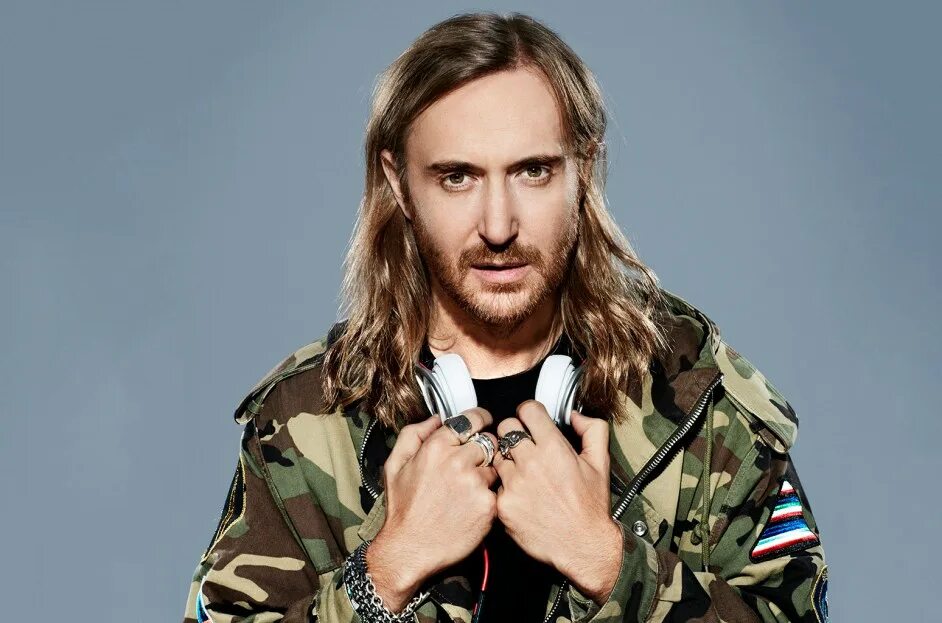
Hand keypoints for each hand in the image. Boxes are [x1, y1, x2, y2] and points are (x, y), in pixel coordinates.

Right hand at [368, 408, 498, 606]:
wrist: (411, 549)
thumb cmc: (403, 510)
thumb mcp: (394, 465)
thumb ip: (413, 434)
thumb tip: (436, 419)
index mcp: (436, 448)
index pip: (471, 419)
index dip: (480, 419)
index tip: (482, 422)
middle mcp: (457, 462)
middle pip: (488, 441)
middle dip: (483, 449)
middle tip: (472, 464)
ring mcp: (475, 483)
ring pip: (496, 466)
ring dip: (487, 473)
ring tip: (469, 489)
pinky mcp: (488, 505)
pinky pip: (498, 490)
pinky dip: (489, 495)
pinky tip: (473, 505)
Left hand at [492, 401, 622, 602]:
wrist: (582, 546)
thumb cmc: (591, 506)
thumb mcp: (600, 463)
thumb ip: (593, 429)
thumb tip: (575, 414)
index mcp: (554, 448)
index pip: (527, 410)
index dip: (530, 413)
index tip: (531, 420)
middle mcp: (531, 463)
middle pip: (505, 428)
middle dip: (514, 432)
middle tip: (523, 445)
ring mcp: (514, 484)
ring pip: (497, 455)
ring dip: (507, 459)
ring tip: (522, 472)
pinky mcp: (503, 505)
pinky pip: (495, 484)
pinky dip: (504, 486)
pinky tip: (519, 493)